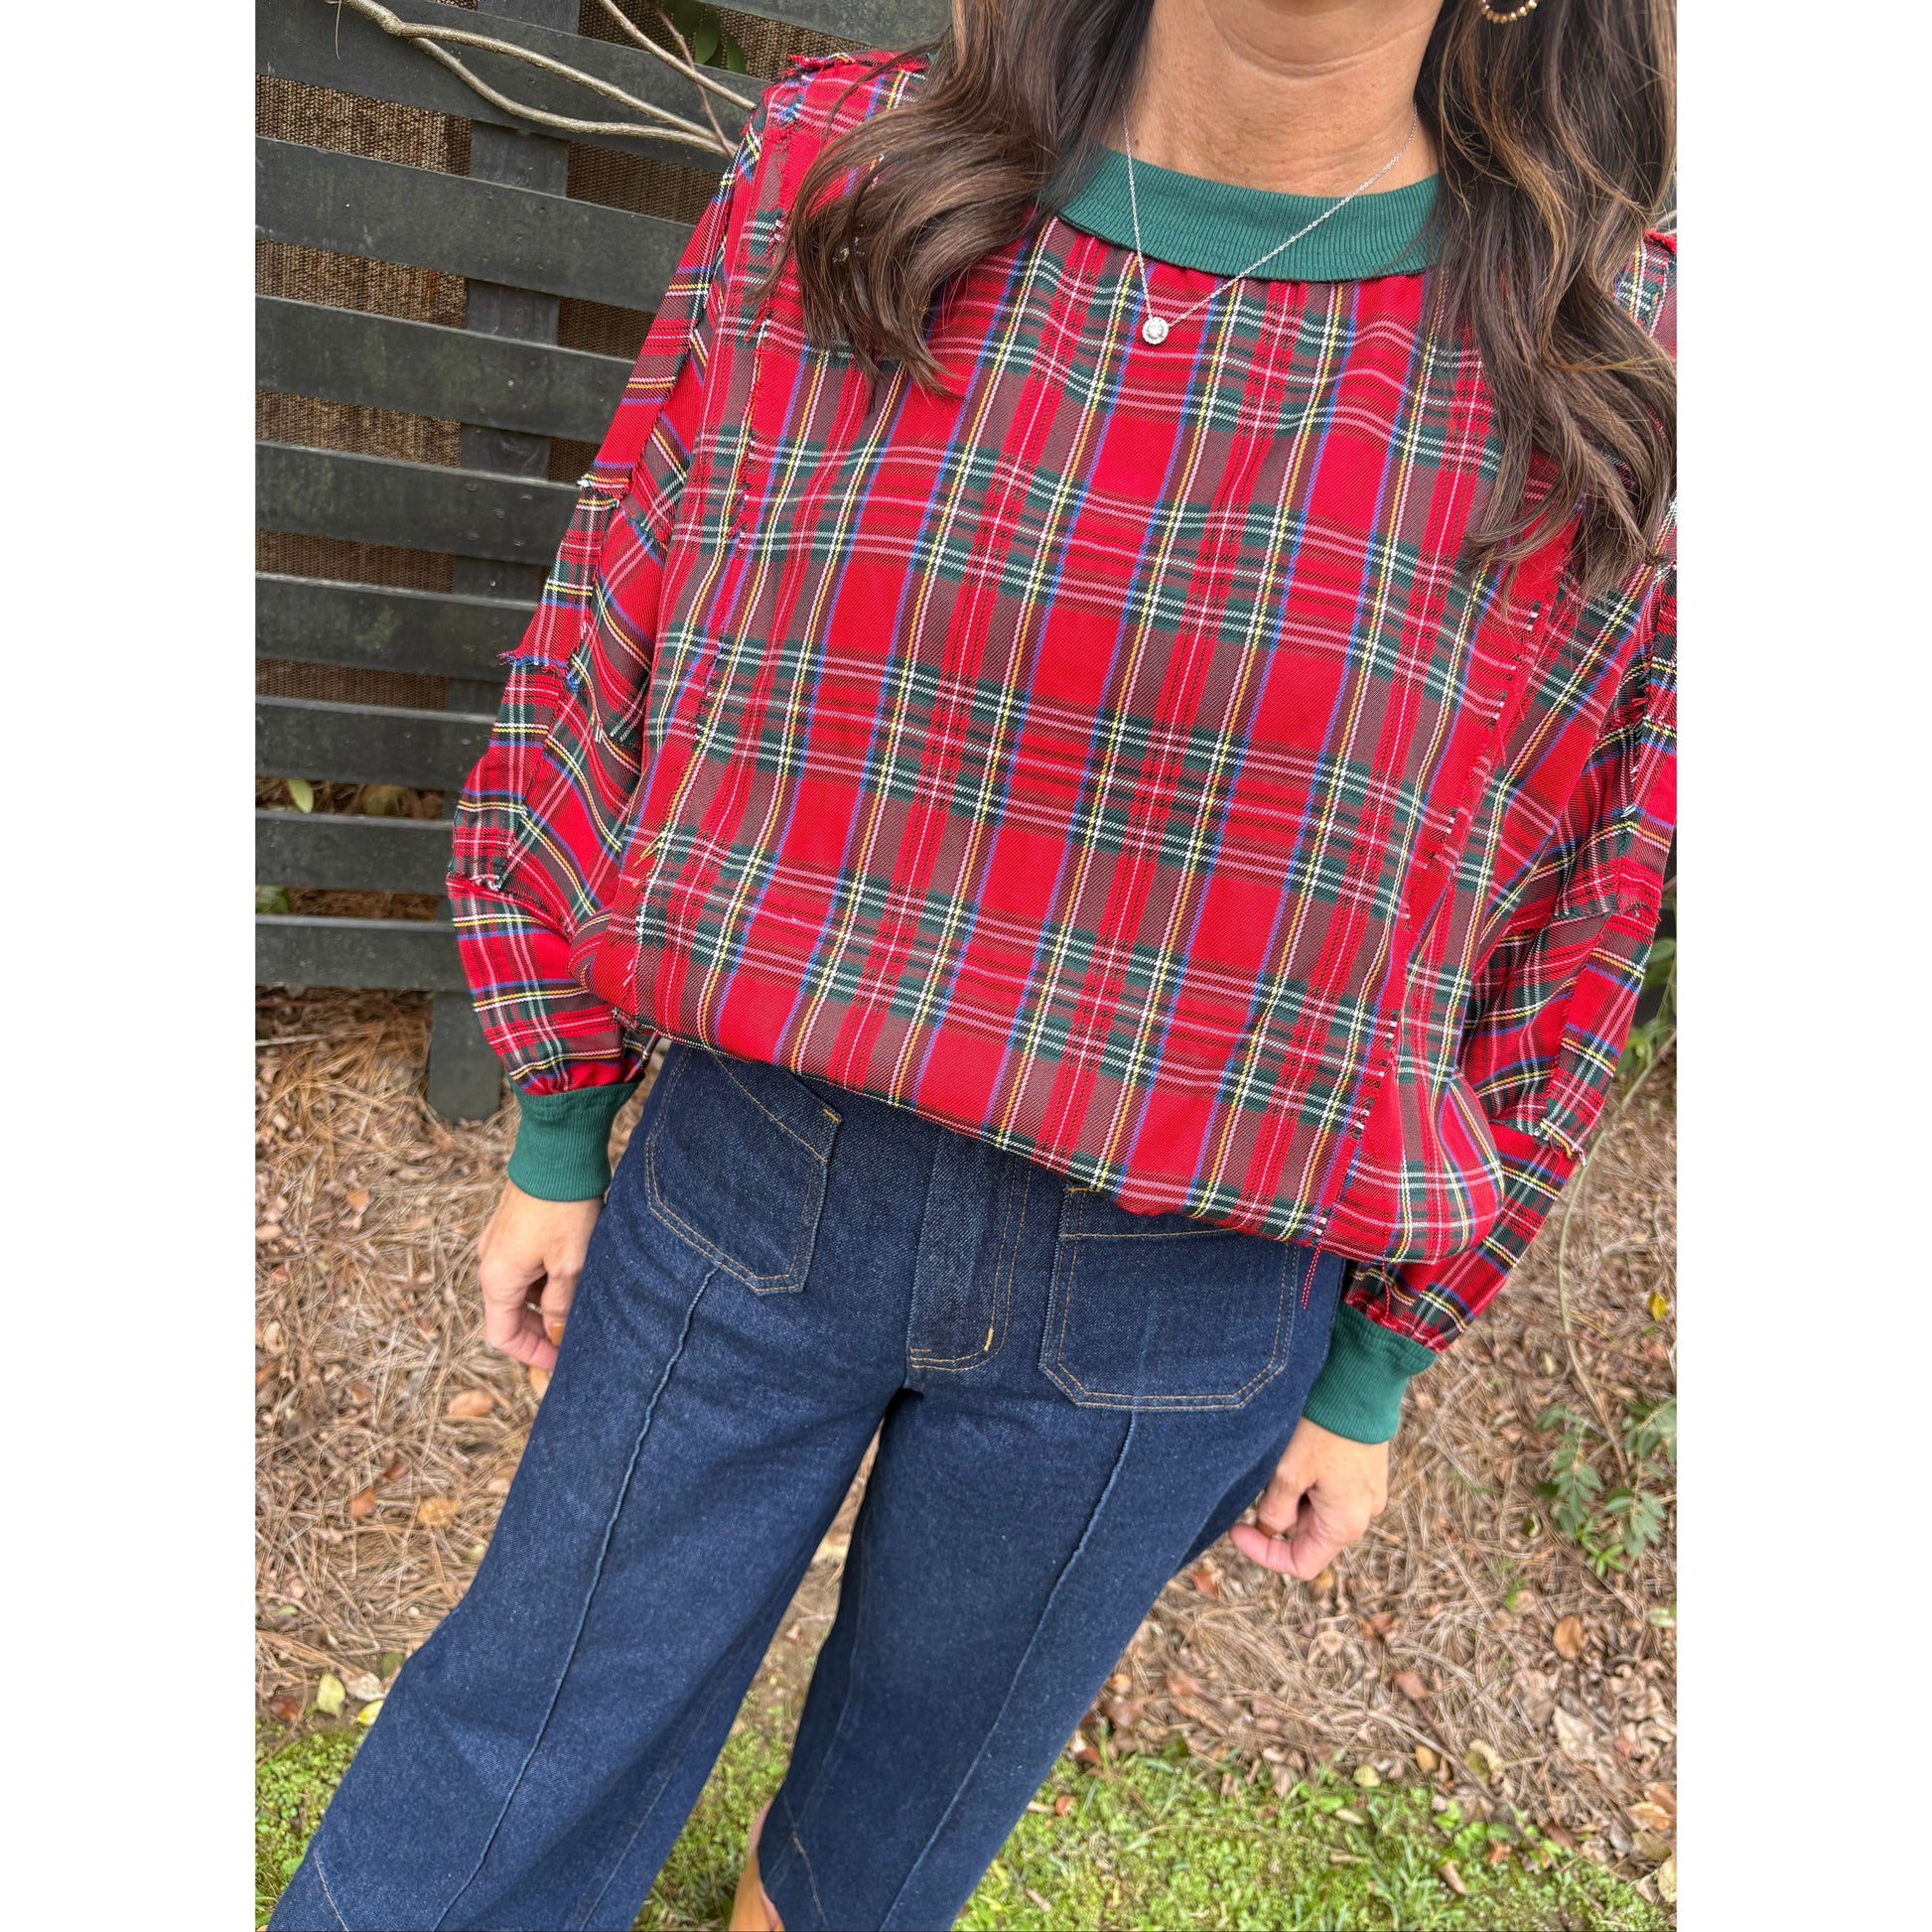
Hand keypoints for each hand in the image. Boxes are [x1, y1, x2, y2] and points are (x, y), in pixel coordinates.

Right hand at [475, 1180, 601, 1371]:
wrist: (557, 1152)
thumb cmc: (564, 1208)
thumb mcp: (570, 1264)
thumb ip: (560, 1304)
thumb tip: (556, 1333)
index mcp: (497, 1279)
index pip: (503, 1336)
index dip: (532, 1354)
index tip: (561, 1361)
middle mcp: (490, 1263)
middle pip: (510, 1314)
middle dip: (541, 1330)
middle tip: (576, 1337)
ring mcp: (499, 1243)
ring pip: (520, 1289)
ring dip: (545, 1302)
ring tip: (581, 1302)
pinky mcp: (513, 1227)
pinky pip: (524, 1265)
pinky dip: (544, 1278)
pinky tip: (574, 1272)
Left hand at [1227, 1417, 1388, 1579]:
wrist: (1361, 1383)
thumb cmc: (1325, 1428)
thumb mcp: (1289, 1471)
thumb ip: (1275, 1509)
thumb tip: (1269, 1528)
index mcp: (1345, 1524)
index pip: (1301, 1563)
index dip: (1264, 1553)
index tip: (1236, 1529)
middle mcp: (1362, 1514)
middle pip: (1308, 1533)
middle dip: (1278, 1513)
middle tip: (1261, 1479)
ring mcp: (1367, 1491)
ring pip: (1316, 1508)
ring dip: (1292, 1492)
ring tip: (1284, 1457)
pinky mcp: (1366, 1471)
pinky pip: (1330, 1488)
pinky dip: (1308, 1478)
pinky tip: (1300, 1449)